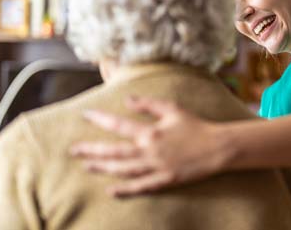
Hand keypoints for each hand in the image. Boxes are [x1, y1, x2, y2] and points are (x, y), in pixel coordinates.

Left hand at [70, 97, 229, 196]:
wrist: (216, 147)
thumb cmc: (195, 125)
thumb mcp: (172, 109)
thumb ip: (148, 104)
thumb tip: (127, 99)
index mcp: (151, 132)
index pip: (119, 125)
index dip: (100, 119)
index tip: (85, 115)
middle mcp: (150, 151)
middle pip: (114, 152)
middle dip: (92, 150)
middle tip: (74, 150)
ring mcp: (156, 168)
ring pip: (123, 170)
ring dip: (103, 168)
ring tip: (87, 165)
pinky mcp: (164, 180)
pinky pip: (141, 187)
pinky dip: (125, 190)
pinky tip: (110, 190)